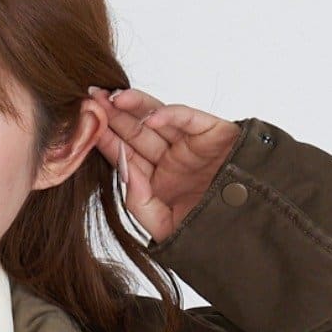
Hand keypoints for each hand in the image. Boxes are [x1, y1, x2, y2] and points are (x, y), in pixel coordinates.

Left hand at [87, 85, 243, 242]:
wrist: (247, 233)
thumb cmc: (207, 232)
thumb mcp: (163, 225)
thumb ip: (139, 201)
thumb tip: (122, 169)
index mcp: (156, 178)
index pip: (125, 153)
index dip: (105, 137)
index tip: (84, 124)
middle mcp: (170, 157)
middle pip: (136, 131)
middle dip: (114, 114)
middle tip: (90, 98)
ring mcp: (189, 143)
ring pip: (158, 117)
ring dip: (135, 107)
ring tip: (113, 99)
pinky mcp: (212, 132)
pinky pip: (189, 118)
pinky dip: (171, 115)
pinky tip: (151, 119)